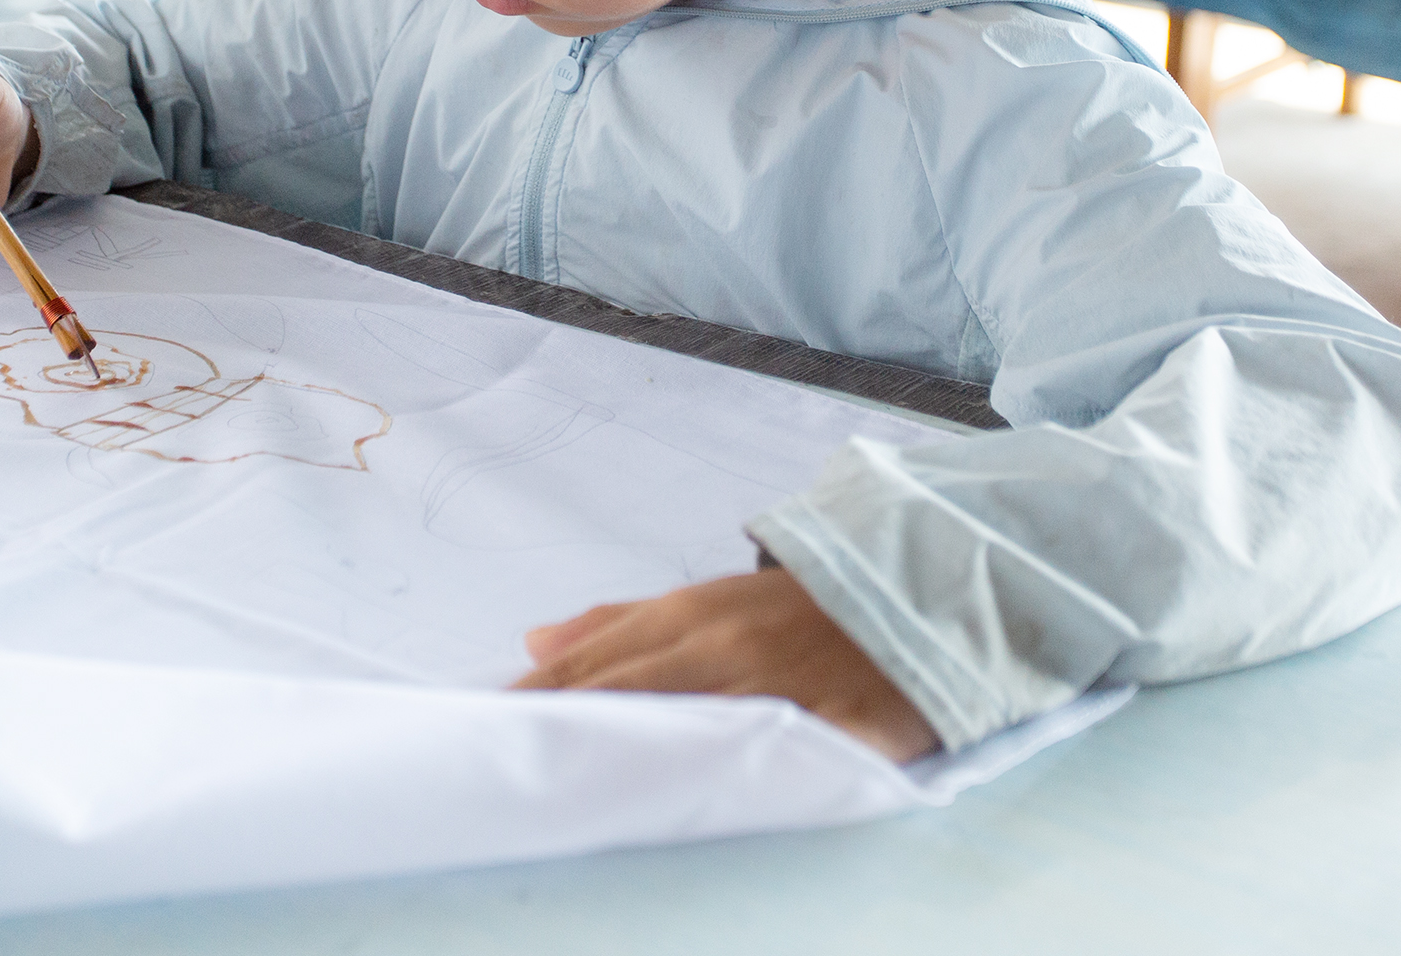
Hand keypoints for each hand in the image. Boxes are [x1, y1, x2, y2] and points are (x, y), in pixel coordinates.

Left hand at [510, 566, 939, 761]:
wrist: (920, 594)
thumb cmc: (804, 609)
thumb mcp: (710, 602)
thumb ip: (623, 622)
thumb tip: (535, 640)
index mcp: (691, 614)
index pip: (591, 662)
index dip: (534, 697)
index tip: (480, 726)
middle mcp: (721, 648)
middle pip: (619, 692)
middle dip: (554, 726)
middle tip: (494, 764)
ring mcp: (773, 692)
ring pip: (678, 726)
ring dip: (617, 755)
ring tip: (556, 788)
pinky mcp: (827, 733)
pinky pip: (764, 760)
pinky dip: (716, 779)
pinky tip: (670, 807)